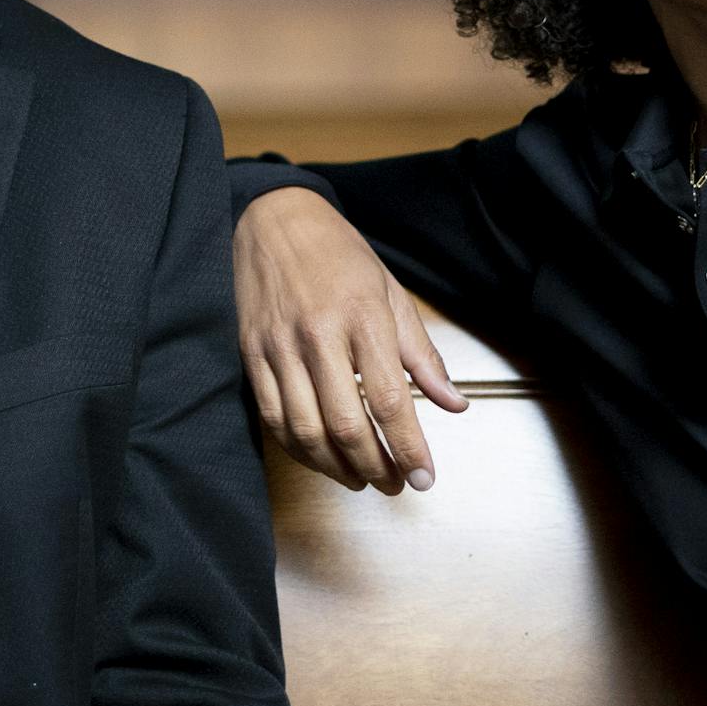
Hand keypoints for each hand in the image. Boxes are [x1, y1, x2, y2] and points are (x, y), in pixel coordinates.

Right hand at [233, 186, 465, 491]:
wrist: (275, 221)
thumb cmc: (339, 255)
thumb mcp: (391, 294)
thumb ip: (422, 355)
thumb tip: (454, 404)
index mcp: (363, 317)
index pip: (389, 400)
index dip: (409, 448)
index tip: (425, 477)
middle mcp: (318, 335)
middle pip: (346, 425)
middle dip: (375, 467)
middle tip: (396, 484)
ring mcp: (280, 348)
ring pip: (306, 431)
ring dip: (336, 468)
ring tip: (362, 479)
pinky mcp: (253, 356)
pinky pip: (274, 418)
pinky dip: (300, 449)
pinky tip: (322, 457)